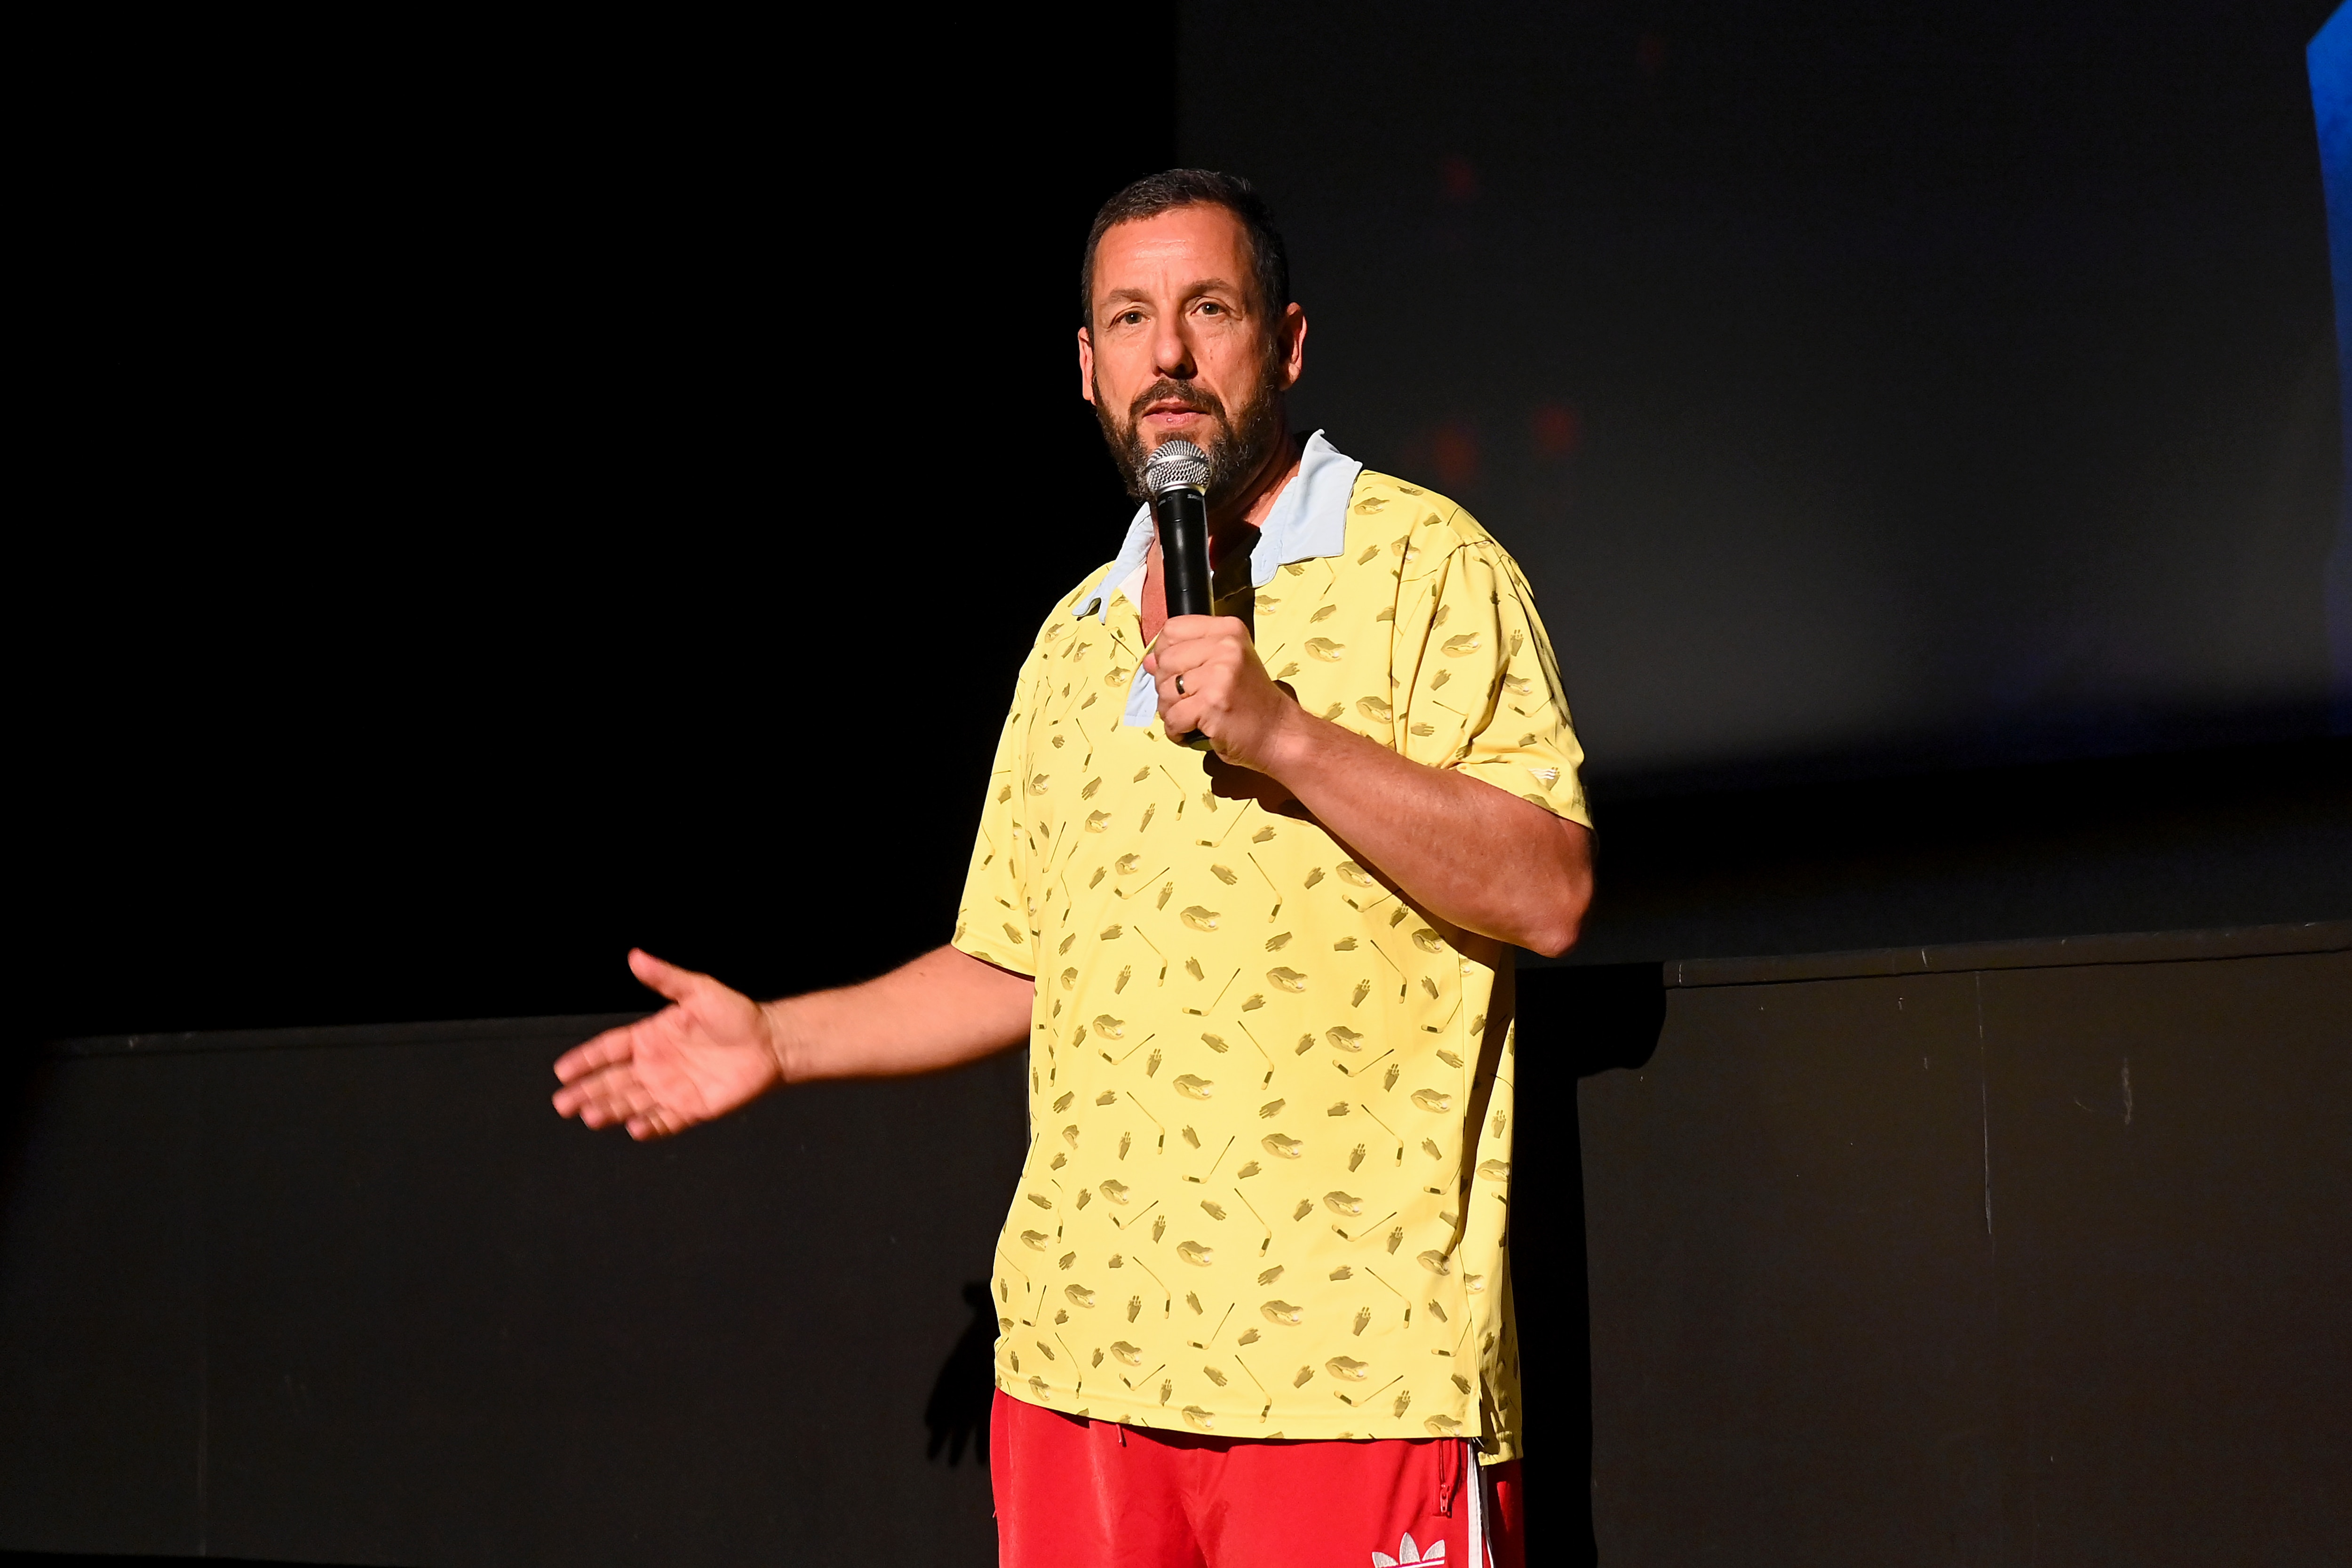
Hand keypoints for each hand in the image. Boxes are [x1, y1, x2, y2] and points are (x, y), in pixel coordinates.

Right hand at [551, 949, 782, 1139]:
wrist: (771, 1043)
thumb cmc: (736, 1014)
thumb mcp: (698, 990)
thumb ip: (665, 977)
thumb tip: (635, 955)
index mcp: (650, 1037)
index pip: (609, 1049)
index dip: (585, 1060)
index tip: (562, 1071)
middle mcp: (655, 1065)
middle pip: (612, 1081)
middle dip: (586, 1091)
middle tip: (562, 1103)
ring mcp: (670, 1089)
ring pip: (631, 1103)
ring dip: (610, 1110)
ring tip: (589, 1116)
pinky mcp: (691, 1108)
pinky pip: (665, 1121)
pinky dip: (650, 1126)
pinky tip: (634, 1128)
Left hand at [1145, 614, 1301, 774]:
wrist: (1279, 733)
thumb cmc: (1250, 702)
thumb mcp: (1224, 667)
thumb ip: (1187, 658)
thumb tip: (1148, 661)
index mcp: (1228, 630)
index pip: (1172, 629)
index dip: (1166, 653)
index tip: (1179, 671)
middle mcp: (1226, 647)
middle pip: (1164, 660)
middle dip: (1167, 686)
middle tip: (1189, 701)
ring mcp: (1220, 675)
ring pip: (1164, 691)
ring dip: (1171, 711)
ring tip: (1193, 717)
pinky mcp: (1213, 704)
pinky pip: (1172, 718)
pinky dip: (1176, 731)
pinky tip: (1193, 731)